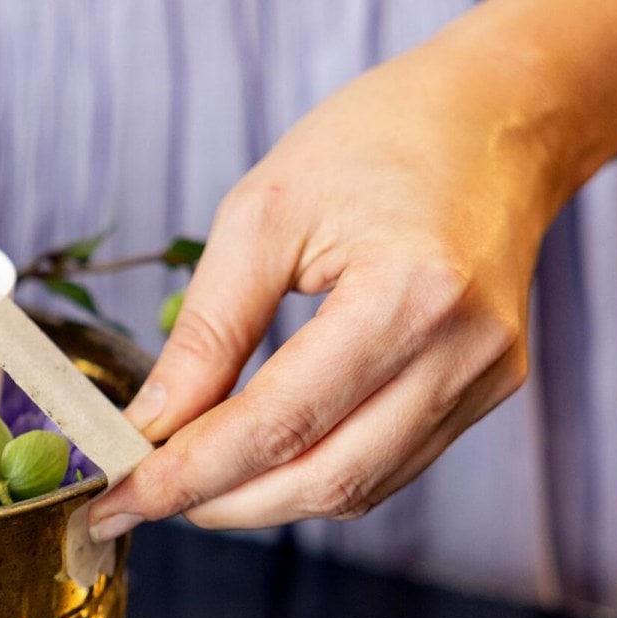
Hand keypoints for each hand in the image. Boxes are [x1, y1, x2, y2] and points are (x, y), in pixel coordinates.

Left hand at [86, 38, 563, 541]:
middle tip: (139, 499)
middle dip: (219, 501)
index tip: (118, 498)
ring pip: (356, 489)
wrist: (498, 116)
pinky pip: (387, 466)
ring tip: (186, 482)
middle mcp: (463, 352)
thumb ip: (208, 330)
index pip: (279, 423)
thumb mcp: (263, 213)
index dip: (190, 473)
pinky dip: (311, 475)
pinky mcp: (487, 390)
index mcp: (411, 295)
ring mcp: (486, 378)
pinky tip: (254, 460)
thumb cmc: (378, 140)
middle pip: (323, 477)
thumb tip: (152, 423)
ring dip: (261, 500)